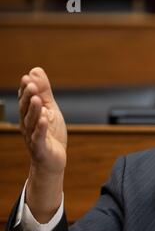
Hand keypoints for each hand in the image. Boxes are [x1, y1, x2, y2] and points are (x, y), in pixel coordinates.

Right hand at [19, 67, 66, 222]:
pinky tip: (44, 120)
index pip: (26, 100)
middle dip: (27, 96)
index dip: (26, 89)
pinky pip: (39, 138)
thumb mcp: (50, 110)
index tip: (28, 77)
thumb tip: (35, 70)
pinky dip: (41, 129)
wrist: (53, 160)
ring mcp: (33, 136)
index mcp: (30, 114)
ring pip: (31, 122)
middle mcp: (28, 124)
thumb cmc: (51, 134)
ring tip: (36, 98)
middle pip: (26, 109)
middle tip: (30, 84)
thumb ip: (44, 92)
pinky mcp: (41, 148)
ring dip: (33, 110)